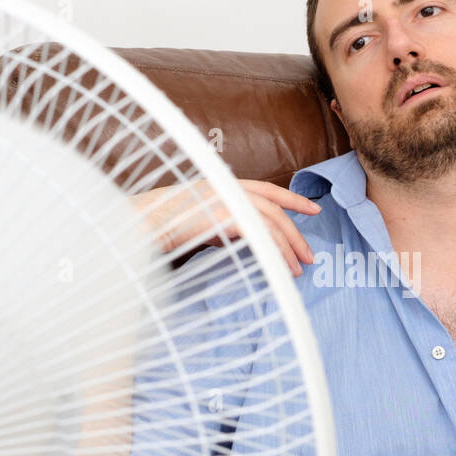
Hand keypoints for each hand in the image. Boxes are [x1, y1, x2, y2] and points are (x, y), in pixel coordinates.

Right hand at [132, 178, 320, 275]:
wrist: (141, 225)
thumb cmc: (164, 226)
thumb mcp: (200, 221)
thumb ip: (224, 225)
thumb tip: (246, 239)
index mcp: (224, 185)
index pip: (267, 189)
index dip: (292, 199)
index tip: (315, 209)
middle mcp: (228, 189)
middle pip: (274, 208)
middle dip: (296, 232)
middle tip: (310, 255)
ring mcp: (226, 201)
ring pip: (270, 223)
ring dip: (288, 247)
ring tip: (298, 269)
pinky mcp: (224, 217)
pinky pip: (259, 235)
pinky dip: (274, 253)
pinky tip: (280, 268)